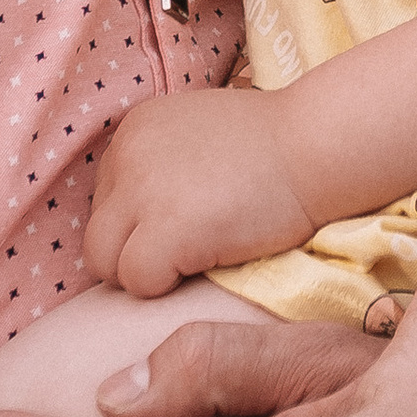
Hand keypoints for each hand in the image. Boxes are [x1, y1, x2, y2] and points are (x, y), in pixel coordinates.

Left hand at [84, 87, 318, 292]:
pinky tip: (207, 263)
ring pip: (106, 262)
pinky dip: (167, 286)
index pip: (106, 200)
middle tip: (188, 251)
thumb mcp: (199, 134)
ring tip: (196, 259)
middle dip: (136, 250)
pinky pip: (138, 282)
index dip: (143, 222)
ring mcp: (141, 191)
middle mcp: (126, 154)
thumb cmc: (276, 145)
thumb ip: (161, 165)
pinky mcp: (165, 229)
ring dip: (146, 272)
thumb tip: (140, 216)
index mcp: (133, 130)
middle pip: (98, 233)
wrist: (317, 146)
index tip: (187, 220)